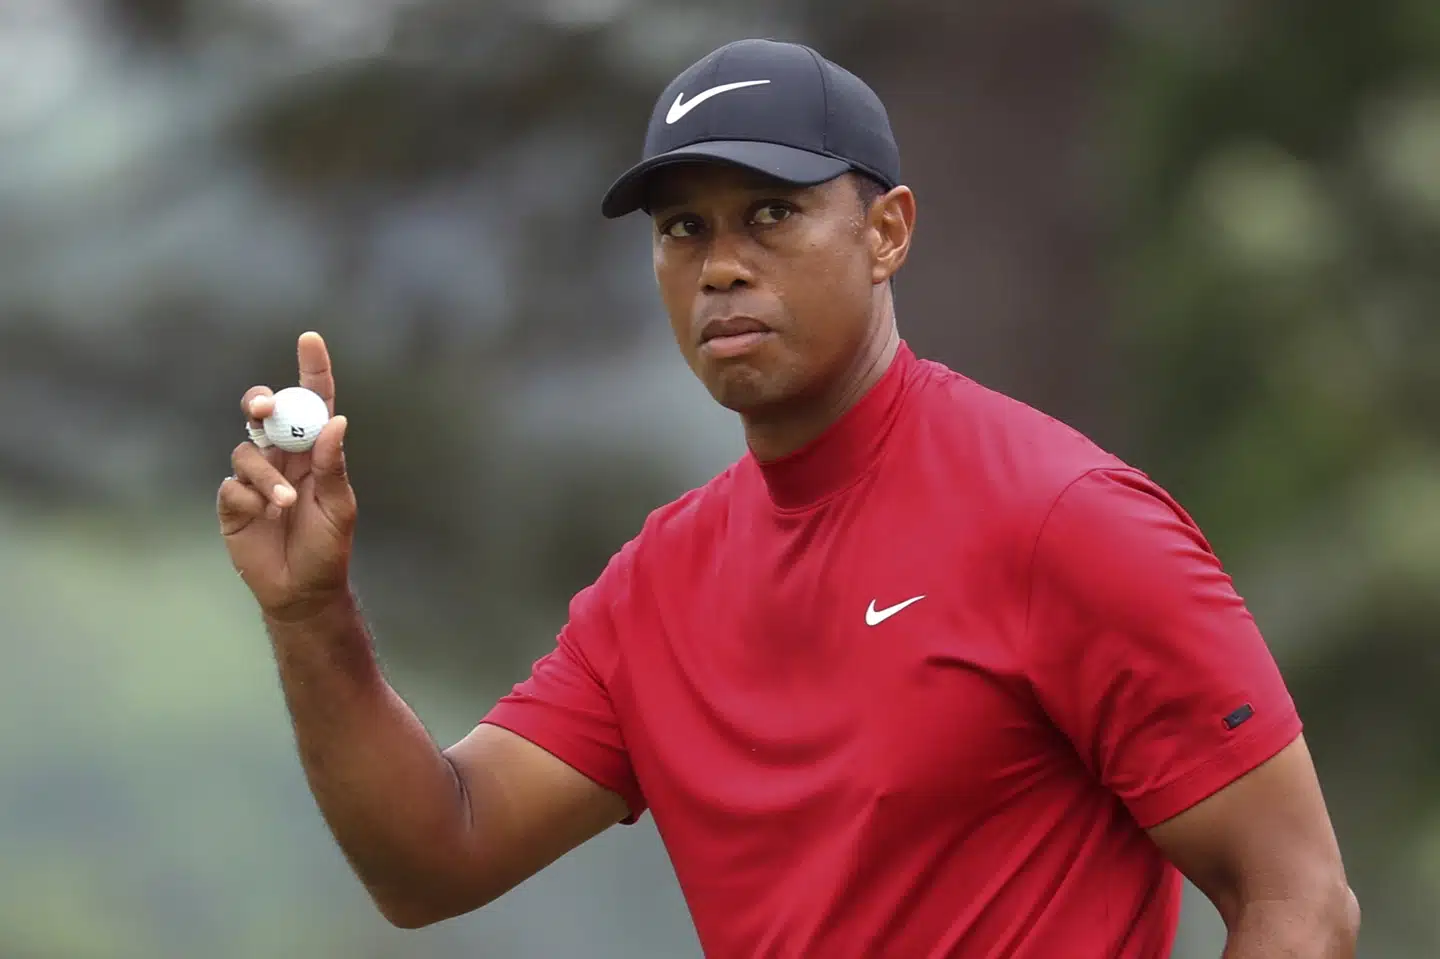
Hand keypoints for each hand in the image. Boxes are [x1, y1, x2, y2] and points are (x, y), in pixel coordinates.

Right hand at [218, 332, 355, 621]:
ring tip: (285, 502)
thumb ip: (333, 466)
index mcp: (314, 453)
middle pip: (264, 412)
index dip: (310, 370)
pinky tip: (264, 516)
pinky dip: (249, 497)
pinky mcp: (233, 503)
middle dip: (260, 402)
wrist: (302, 591)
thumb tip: (337, 422)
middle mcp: (282, 458)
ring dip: (266, 474)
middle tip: (264, 408)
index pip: (312, 403)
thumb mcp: (339, 507)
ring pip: (246, 451)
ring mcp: (255, 478)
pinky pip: (232, 485)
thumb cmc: (328, 548)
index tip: (310, 339)